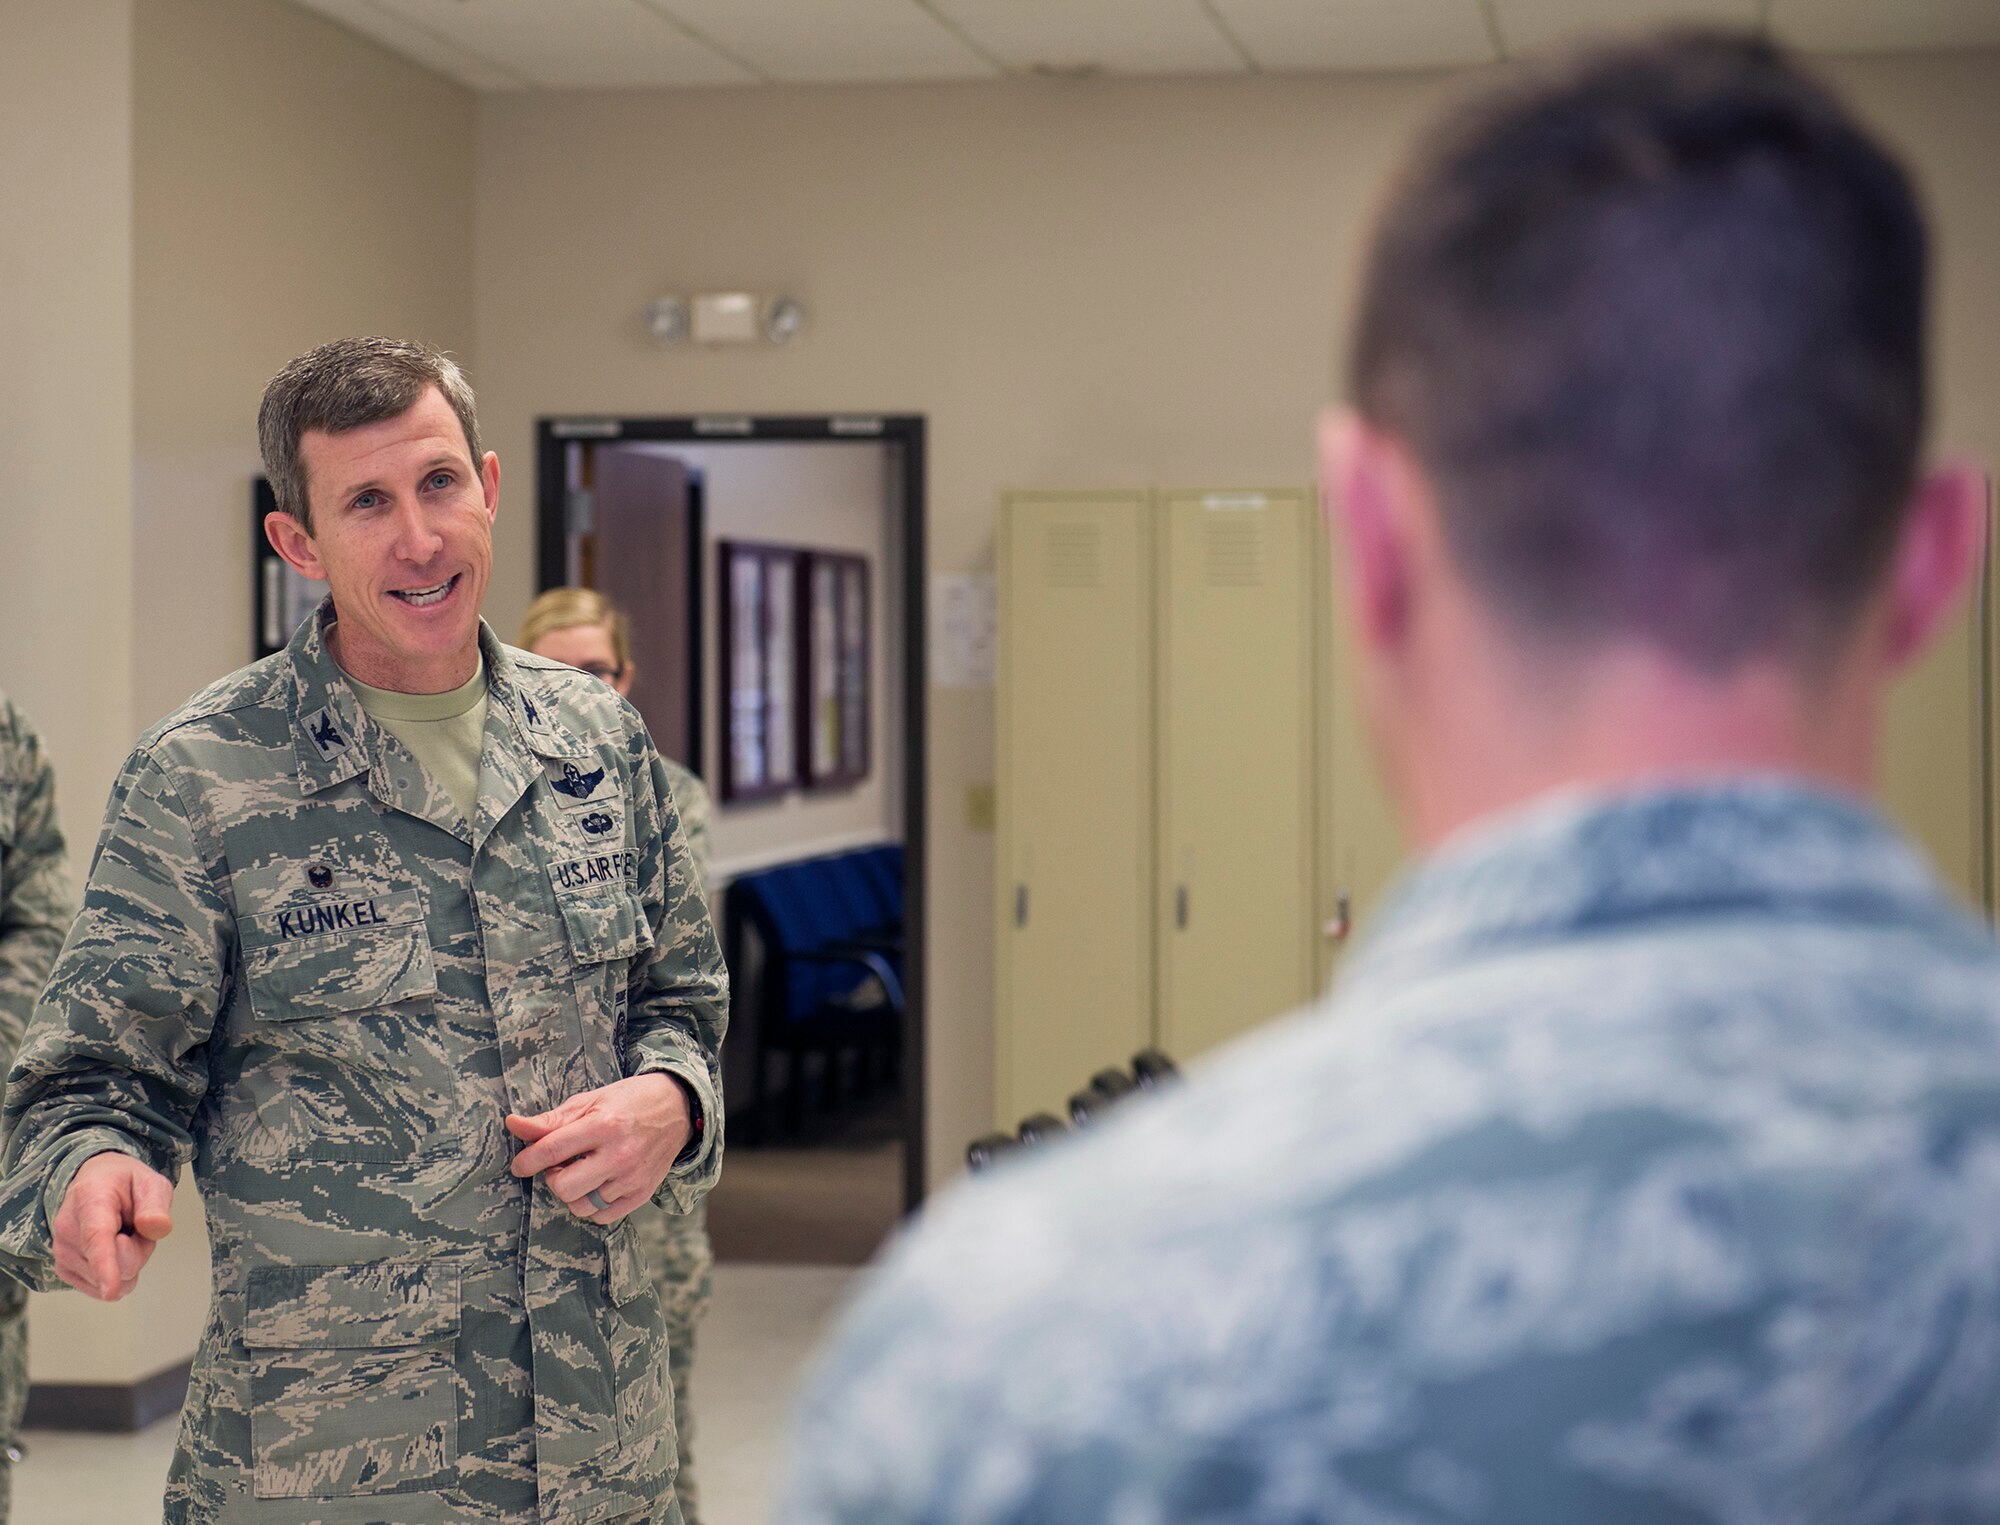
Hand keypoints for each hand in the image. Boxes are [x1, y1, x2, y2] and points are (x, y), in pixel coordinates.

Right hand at [53, 1152, 175, 1301]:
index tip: (111, 1290)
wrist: (94, 1183)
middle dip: (140, 1249)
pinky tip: (110, 1248)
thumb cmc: (124, 1184)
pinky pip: (102, 1288)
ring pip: (113, 1279)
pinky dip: (114, 1272)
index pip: (98, 1237)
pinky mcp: (63, 1269)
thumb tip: (157, 1227)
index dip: (105, 1266)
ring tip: (122, 1232)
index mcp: (91, 1199)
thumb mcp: (151, 1183)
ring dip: (128, 1259)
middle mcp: (68, 1227)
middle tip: (136, 1225)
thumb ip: (156, 1205)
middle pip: (120, 1265)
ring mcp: (62, 1251)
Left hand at [506, 1072, 691, 1224]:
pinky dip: (592, 1204)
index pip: (551, 1151)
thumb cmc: (628, 1101)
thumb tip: (512, 1124)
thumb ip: (551, 1120)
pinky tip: (597, 1184)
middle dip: (553, 1178)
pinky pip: (602, 1215)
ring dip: (573, 1193)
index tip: (520, 1165)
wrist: (678, 1109)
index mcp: (603, 1125)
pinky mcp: (642, 1193)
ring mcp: (632, 1177)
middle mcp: (619, 1154)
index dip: (527, 1161)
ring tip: (582, 1173)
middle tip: (561, 1165)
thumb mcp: (590, 1101)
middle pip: (564, 1187)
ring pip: (581, 1206)